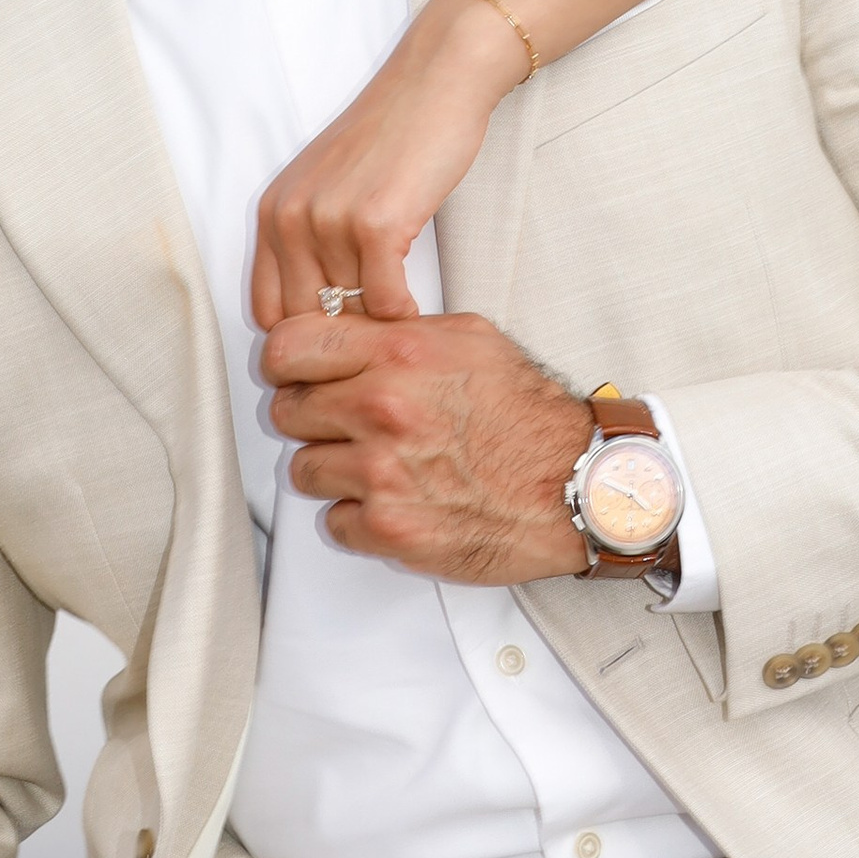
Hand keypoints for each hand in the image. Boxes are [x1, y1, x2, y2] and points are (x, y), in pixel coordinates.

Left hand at [249, 0, 531, 329]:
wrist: (437, 80)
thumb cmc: (392, 136)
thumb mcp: (327, 185)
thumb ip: (309, 243)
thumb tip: (319, 322)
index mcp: (273, 212)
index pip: (267, 312)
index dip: (304, 339)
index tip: (338, 344)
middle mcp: (291, 218)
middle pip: (307, 322)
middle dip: (343, 341)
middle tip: (374, 345)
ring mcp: (330, 221)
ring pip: (350, 316)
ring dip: (378, 330)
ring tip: (398, 329)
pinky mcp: (376, 224)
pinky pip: (387, 304)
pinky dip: (404, 315)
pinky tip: (417, 307)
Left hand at [264, 307, 590, 584]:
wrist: (571, 484)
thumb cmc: (528, 414)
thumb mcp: (469, 338)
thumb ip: (400, 331)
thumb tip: (350, 328)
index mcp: (398, 353)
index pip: (288, 347)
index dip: (288, 361)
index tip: (299, 371)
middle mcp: (382, 409)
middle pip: (287, 410)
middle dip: (312, 416)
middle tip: (344, 422)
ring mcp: (381, 473)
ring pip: (304, 469)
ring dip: (332, 469)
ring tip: (378, 463)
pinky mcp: (388, 528)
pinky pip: (334, 521)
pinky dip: (357, 516)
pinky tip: (395, 499)